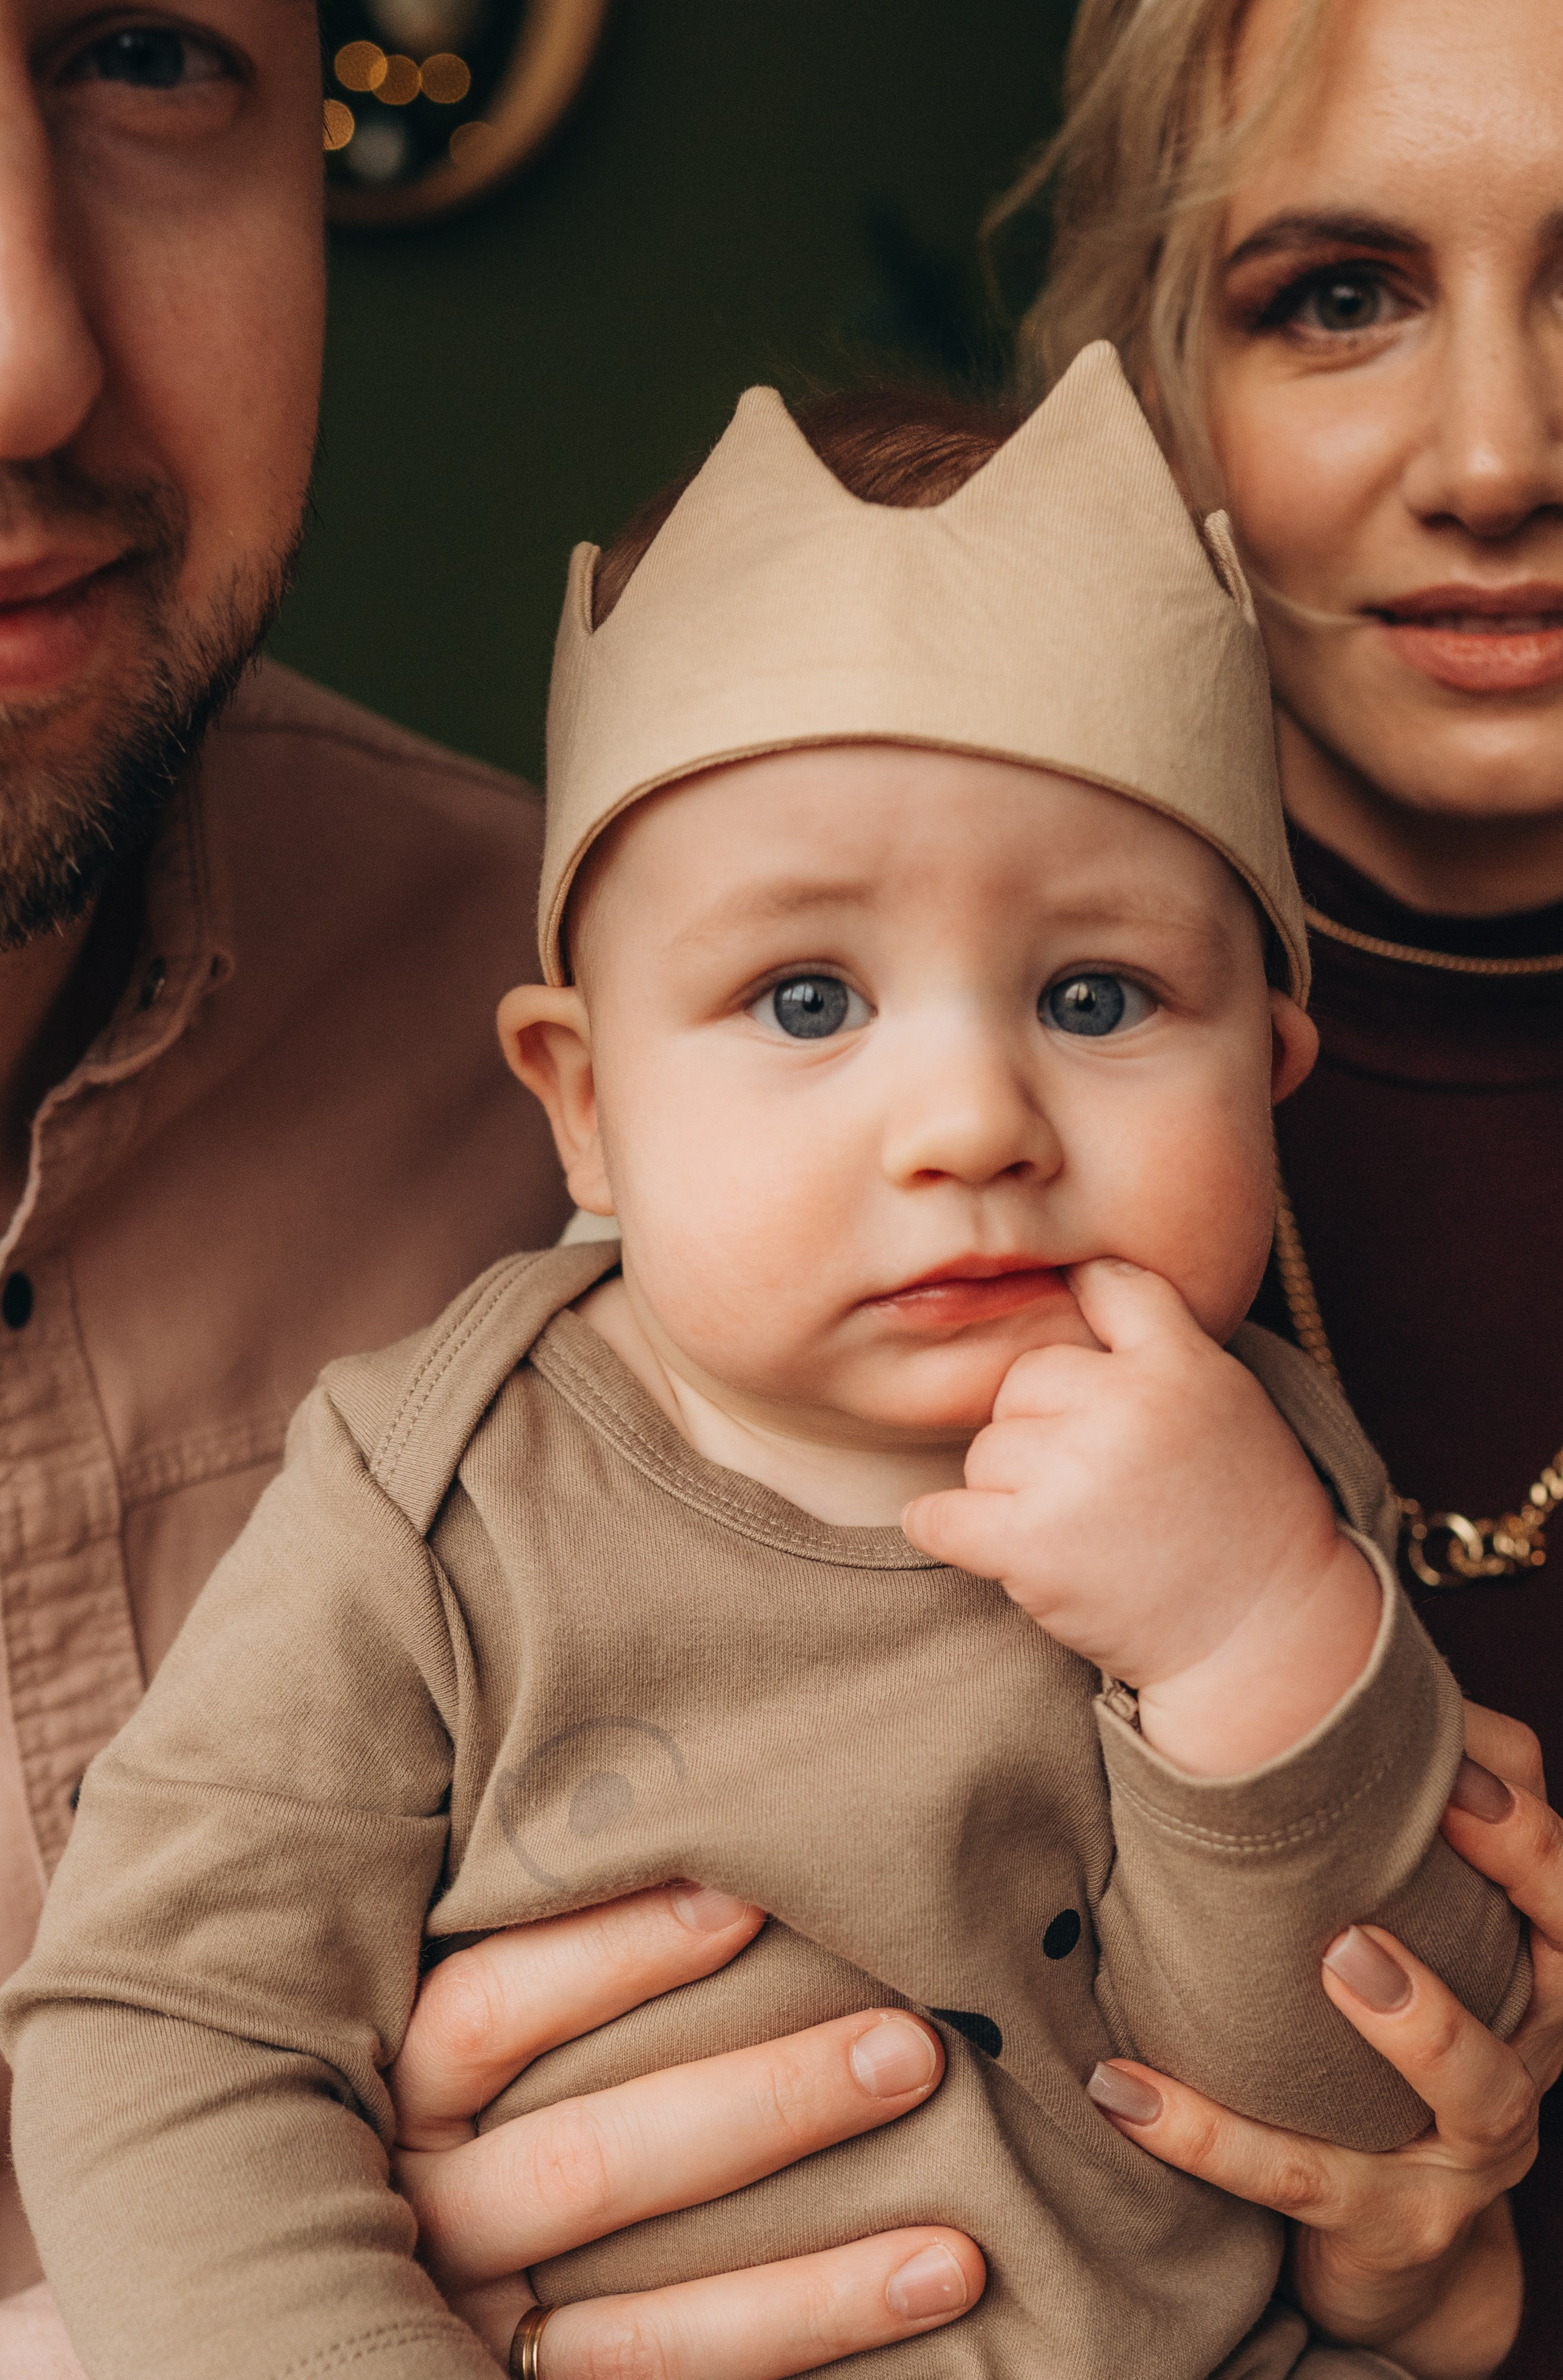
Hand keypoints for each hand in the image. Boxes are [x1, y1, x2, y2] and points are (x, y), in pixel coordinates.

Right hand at [389, 1881, 984, 2376]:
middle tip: (907, 2048)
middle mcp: (428, 2223)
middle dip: (762, 2105)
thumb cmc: (513, 2099)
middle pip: (587, 2166)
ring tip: (957, 2234)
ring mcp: (479, 2329)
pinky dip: (813, 2337)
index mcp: (402, 2101)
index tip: (745, 1895)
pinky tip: (929, 2287)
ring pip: (649, 2316)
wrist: (449, 2274)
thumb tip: (738, 1866)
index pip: (488, 2010)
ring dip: (818, 2272)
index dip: (612, 1950)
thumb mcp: (503, 2038)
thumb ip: (575, 1976)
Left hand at [902, 1258, 1380, 1773]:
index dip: (1082, 1305)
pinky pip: (940, 1515)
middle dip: (1042, 1429)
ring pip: (986, 1452)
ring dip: (1012, 1492)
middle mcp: (1123, 1404)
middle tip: (1099, 1486)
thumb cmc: (1242, 1516)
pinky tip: (976, 1540)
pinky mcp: (1031, 1543)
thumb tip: (1077, 1275)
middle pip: (1022, 1381)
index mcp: (1178, 1362)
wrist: (1263, 1632)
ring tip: (1085, 1531)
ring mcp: (1074, 1472)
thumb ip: (1160, 1343)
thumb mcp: (1227, 1401)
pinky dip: (944, 1528)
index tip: (1081, 1348)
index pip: (1106, 1283)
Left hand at [1083, 1703, 1562, 2379]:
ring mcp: (1465, 2157)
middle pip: (1561, 1974)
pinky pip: (1292, 2175)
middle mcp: (1524, 2064)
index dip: (1530, 1831)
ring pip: (1473, 2088)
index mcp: (1529, 1985)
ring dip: (1418, 2018)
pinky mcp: (1382, 2225)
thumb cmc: (1377, 2052)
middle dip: (1520, 1882)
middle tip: (1446, 1809)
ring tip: (1338, 1950)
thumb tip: (1331, 1686)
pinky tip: (1119, 2087)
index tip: (1465, 1763)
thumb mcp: (1405, 1951)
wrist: (1386, 2248)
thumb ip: (1389, 1844)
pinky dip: (1201, 2130)